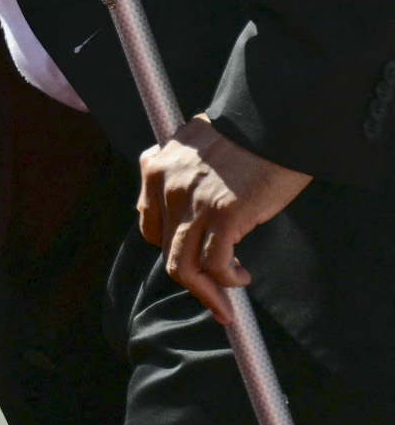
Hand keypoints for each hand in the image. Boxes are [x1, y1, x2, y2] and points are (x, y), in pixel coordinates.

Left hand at [137, 114, 312, 326]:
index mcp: (155, 167)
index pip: (150, 223)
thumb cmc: (245, 137)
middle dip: (190, 277)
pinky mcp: (223, 214)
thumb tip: (194, 212)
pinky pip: (214, 263)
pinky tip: (241, 277)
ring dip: (205, 292)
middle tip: (213, 294)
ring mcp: (192, 201)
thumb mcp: (197, 150)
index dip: (171, 248)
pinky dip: (227, 280)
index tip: (191, 264)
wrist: (273, 121)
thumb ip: (185, 177)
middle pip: (165, 248)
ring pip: (183, 264)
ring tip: (224, 303)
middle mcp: (165, 185)